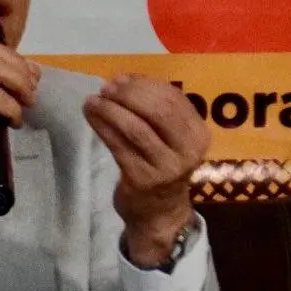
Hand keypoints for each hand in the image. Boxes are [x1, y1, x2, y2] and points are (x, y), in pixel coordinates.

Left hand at [83, 75, 209, 265]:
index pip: (173, 98)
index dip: (144, 84)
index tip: (121, 78)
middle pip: (158, 111)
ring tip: (92, 101)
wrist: (159, 212)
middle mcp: (187, 151)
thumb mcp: (171, 138)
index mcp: (198, 134)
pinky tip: (91, 116)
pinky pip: (118, 145)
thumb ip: (156, 109)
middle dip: (128, 94)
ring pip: (135, 128)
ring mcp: (165, 167)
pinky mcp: (141, 179)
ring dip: (110, 109)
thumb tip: (123, 80)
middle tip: (106, 88)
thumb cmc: (162, 165)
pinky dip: (102, 126)